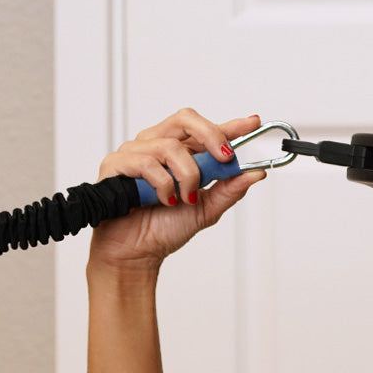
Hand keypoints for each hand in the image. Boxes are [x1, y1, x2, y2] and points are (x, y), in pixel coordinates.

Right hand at [89, 109, 266, 272]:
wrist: (136, 253)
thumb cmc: (164, 229)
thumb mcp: (207, 209)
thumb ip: (229, 189)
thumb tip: (256, 173)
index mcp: (180, 154)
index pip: (206, 130)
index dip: (230, 125)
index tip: (252, 124)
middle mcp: (157, 146)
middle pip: (186, 120)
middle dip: (211, 136)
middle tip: (225, 158)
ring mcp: (136, 152)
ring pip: (171, 146)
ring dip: (186, 176)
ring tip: (184, 199)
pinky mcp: (116, 164)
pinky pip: (147, 163)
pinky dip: (163, 185)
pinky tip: (163, 200)